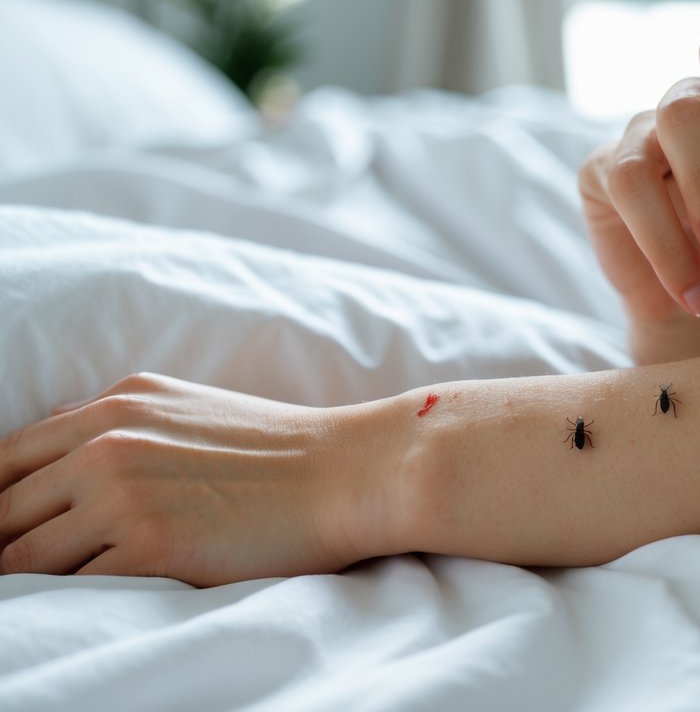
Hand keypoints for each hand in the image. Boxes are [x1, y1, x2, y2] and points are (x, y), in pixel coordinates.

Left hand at [0, 373, 393, 585]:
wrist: (348, 472)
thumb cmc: (280, 448)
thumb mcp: (188, 409)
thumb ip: (116, 427)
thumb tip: (55, 458)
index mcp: (115, 405)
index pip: (4, 458)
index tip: (2, 534)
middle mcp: (107, 442)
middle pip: (2, 511)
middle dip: (0, 548)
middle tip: (15, 576)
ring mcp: (124, 495)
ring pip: (24, 557)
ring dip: (28, 584)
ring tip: (39, 605)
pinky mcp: (151, 547)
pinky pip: (75, 590)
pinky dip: (71, 605)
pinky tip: (85, 612)